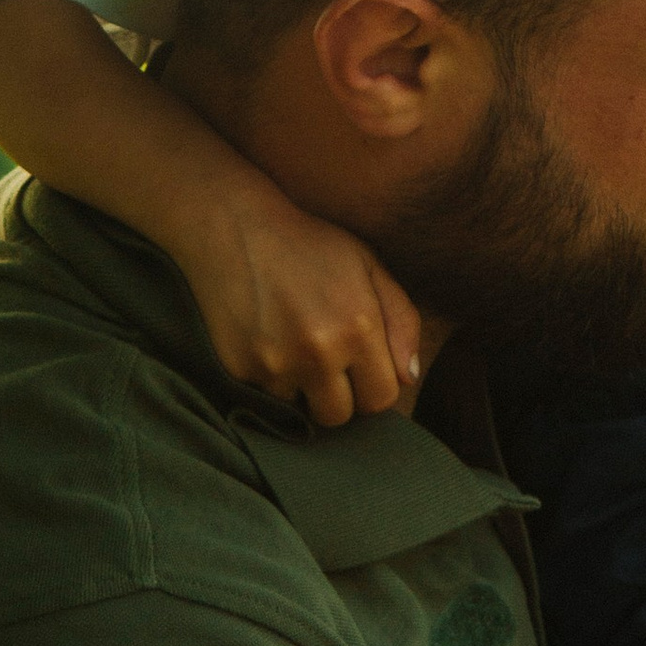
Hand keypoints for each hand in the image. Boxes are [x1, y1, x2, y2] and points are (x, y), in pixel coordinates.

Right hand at [181, 166, 425, 427]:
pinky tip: (268, 340)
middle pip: (341, 416)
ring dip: (303, 389)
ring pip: (302, 411)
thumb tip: (410, 377)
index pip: (382, 398)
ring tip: (295, 346)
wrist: (235, 229)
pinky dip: (272, 379)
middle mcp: (319, 352)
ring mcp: (276, 365)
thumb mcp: (368, 266)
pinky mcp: (241, 370)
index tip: (360, 367)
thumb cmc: (310, 245)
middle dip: (340, 396)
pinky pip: (267, 398)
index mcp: (359, 327)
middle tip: (328, 361)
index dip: (373, 385)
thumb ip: (401, 321)